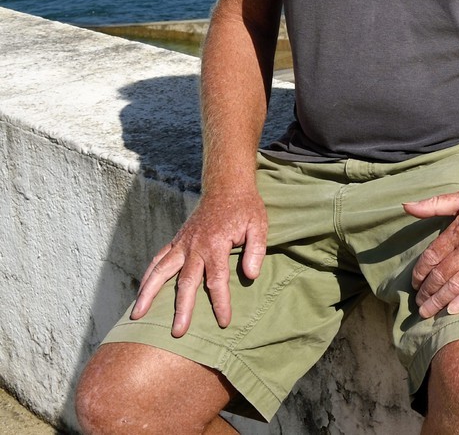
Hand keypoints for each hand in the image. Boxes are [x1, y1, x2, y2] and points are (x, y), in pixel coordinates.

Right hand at [130, 189, 267, 336]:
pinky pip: (158, 260)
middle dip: (182, 309)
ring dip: (148, 294)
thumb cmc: (245, 208)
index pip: (217, 280)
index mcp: (216, 244)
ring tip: (137, 316)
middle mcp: (194, 246)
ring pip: (161, 272)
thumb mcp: (259, 225)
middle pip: (185, 283)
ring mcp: (182, 244)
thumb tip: (251, 275)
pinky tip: (140, 291)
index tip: (223, 322)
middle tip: (178, 332)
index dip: (220, 302)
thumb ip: (256, 250)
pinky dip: (148, 275)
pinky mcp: (176, 241)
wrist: (227, 187)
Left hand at [403, 159, 458, 318]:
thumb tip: (406, 206)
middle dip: (426, 292)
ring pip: (458, 284)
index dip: (419, 273)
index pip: (431, 257)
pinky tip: (452, 310)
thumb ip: (433, 204)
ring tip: (427, 312)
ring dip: (439, 300)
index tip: (414, 283)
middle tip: (418, 303)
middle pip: (442, 274)